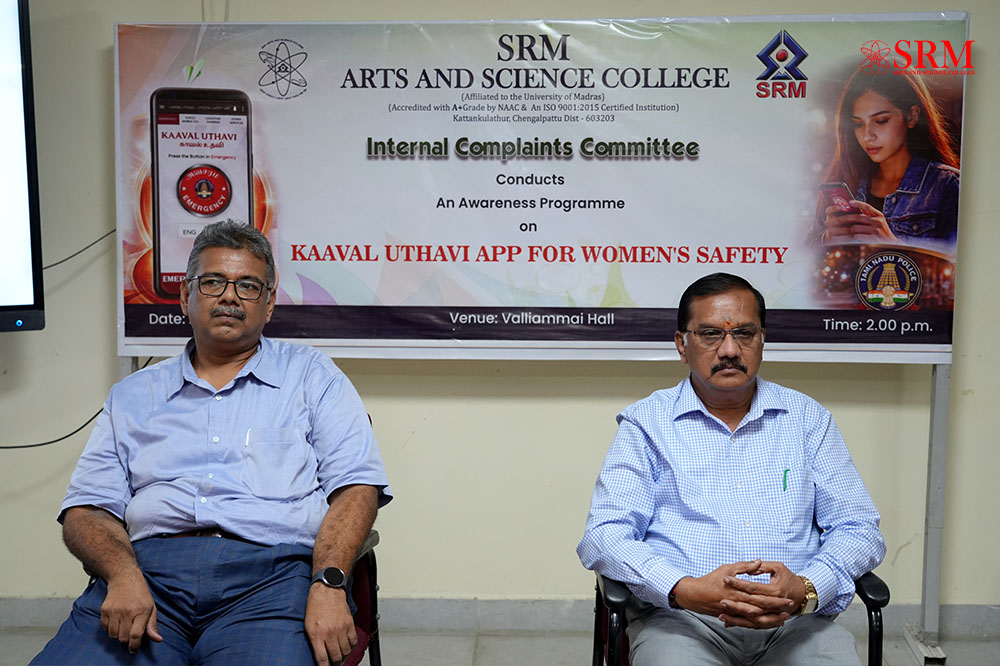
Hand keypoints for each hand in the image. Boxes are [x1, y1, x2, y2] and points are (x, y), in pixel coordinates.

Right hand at [100, 568, 162, 653]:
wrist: (125, 578)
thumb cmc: (140, 593)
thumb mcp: (151, 608)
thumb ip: (152, 625)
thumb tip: (157, 639)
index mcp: (141, 611)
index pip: (136, 635)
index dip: (134, 646)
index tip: (134, 649)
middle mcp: (127, 611)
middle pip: (123, 638)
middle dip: (127, 639)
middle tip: (130, 631)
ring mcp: (114, 610)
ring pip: (113, 635)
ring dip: (118, 634)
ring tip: (124, 624)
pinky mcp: (104, 609)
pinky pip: (105, 628)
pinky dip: (110, 628)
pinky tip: (117, 619)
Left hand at [305, 584, 356, 665]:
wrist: (327, 590)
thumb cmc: (315, 606)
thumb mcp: (308, 625)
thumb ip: (313, 641)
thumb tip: (318, 654)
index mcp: (317, 634)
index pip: (322, 659)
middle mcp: (330, 633)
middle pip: (336, 657)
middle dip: (335, 663)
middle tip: (333, 663)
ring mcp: (341, 629)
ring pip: (346, 651)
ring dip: (343, 656)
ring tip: (340, 657)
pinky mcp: (349, 624)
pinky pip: (353, 641)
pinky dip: (351, 646)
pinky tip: (347, 646)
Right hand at [673, 560, 795, 628]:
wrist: (695, 595)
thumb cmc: (711, 580)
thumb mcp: (727, 568)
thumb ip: (744, 566)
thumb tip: (759, 562)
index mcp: (738, 591)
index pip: (761, 596)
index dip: (776, 598)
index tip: (788, 597)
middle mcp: (738, 603)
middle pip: (761, 609)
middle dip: (777, 609)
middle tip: (790, 608)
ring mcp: (735, 612)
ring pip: (757, 619)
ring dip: (771, 619)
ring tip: (783, 619)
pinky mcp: (732, 617)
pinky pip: (749, 623)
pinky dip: (760, 624)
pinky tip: (769, 623)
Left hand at [823, 201, 897, 243]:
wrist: (891, 244)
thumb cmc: (881, 231)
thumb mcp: (878, 221)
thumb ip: (869, 215)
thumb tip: (854, 208)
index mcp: (879, 215)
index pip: (867, 206)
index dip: (857, 203)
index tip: (849, 202)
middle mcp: (878, 221)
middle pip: (857, 217)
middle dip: (846, 218)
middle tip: (838, 219)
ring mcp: (875, 230)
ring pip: (855, 228)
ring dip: (851, 230)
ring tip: (852, 231)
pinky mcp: (872, 239)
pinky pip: (857, 236)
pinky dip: (854, 236)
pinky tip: (855, 237)